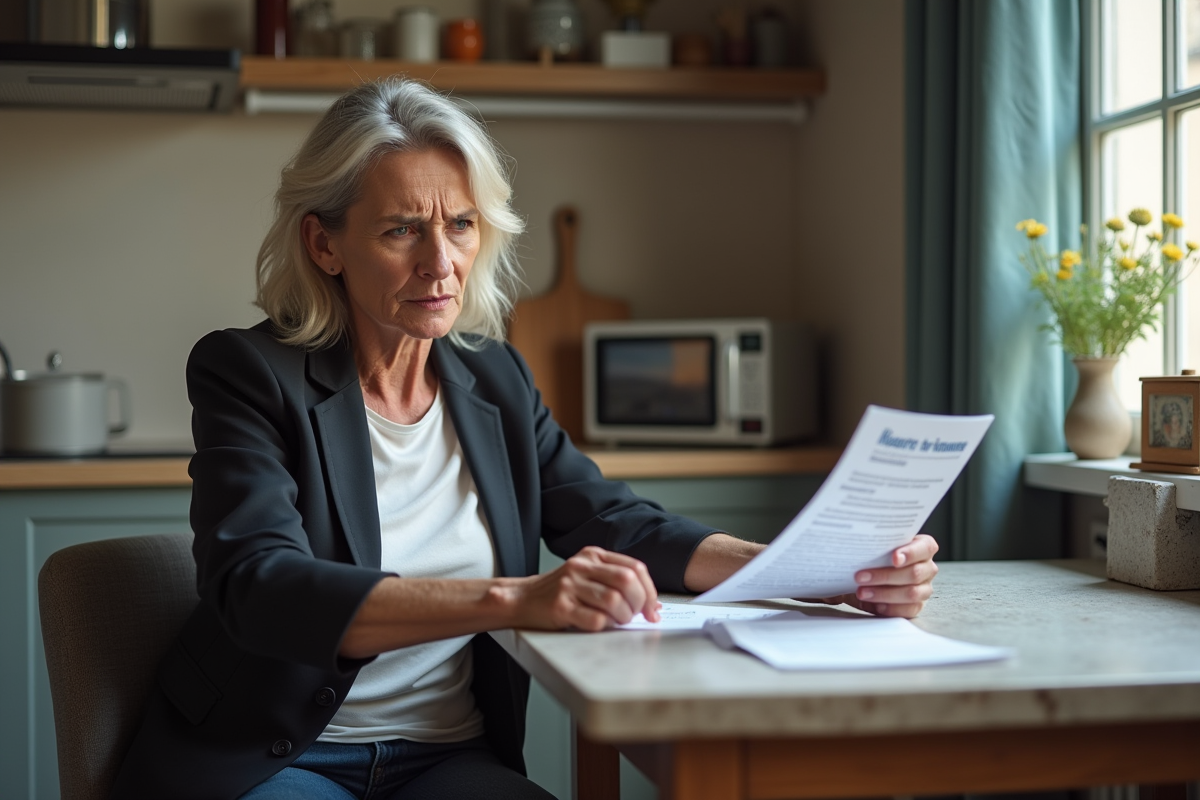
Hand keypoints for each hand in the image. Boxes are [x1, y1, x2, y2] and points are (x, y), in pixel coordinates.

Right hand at [511, 546, 659, 631]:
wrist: (523, 598)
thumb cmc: (561, 591)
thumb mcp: (588, 575)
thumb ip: (616, 582)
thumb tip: (652, 605)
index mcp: (593, 555)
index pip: (635, 567)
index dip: (649, 591)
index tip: (652, 609)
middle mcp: (581, 566)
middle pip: (627, 581)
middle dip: (639, 604)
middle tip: (635, 617)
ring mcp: (569, 585)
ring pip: (613, 601)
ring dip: (622, 617)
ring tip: (616, 621)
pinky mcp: (560, 606)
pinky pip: (595, 620)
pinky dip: (604, 626)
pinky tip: (598, 625)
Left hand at [810, 534, 939, 617]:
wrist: (871, 573)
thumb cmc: (876, 555)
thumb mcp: (876, 546)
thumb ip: (873, 544)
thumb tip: (850, 543)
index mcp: (923, 548)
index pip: (925, 548)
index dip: (911, 553)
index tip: (894, 558)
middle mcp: (927, 568)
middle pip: (914, 573)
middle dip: (885, 576)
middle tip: (860, 576)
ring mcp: (924, 588)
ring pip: (911, 593)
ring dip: (883, 594)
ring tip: (862, 592)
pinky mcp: (916, 605)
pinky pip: (908, 610)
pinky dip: (889, 608)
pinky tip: (874, 605)